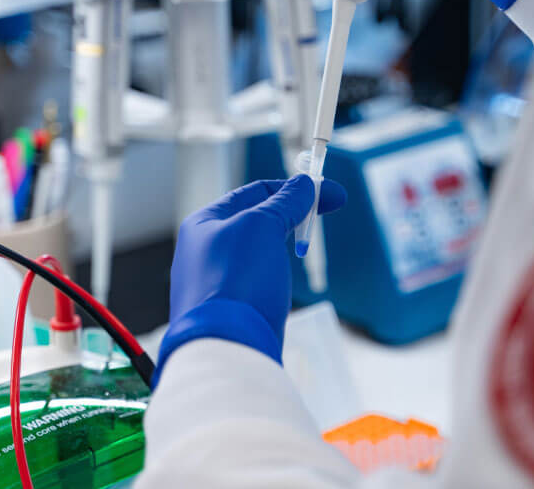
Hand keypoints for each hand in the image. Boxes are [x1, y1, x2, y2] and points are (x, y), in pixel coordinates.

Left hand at [155, 176, 346, 382]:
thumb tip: (304, 185)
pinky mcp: (233, 310)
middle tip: (328, 210)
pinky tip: (287, 278)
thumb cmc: (236, 281)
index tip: (330, 192)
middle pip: (256, 221)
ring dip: (285, 243)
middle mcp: (206, 251)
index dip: (293, 188)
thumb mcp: (262, 227)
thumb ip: (285, 203)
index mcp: (204, 224)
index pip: (253, 193)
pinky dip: (277, 273)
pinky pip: (259, 280)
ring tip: (307, 242)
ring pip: (259, 252)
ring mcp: (217, 282)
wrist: (226, 348)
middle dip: (292, 213)